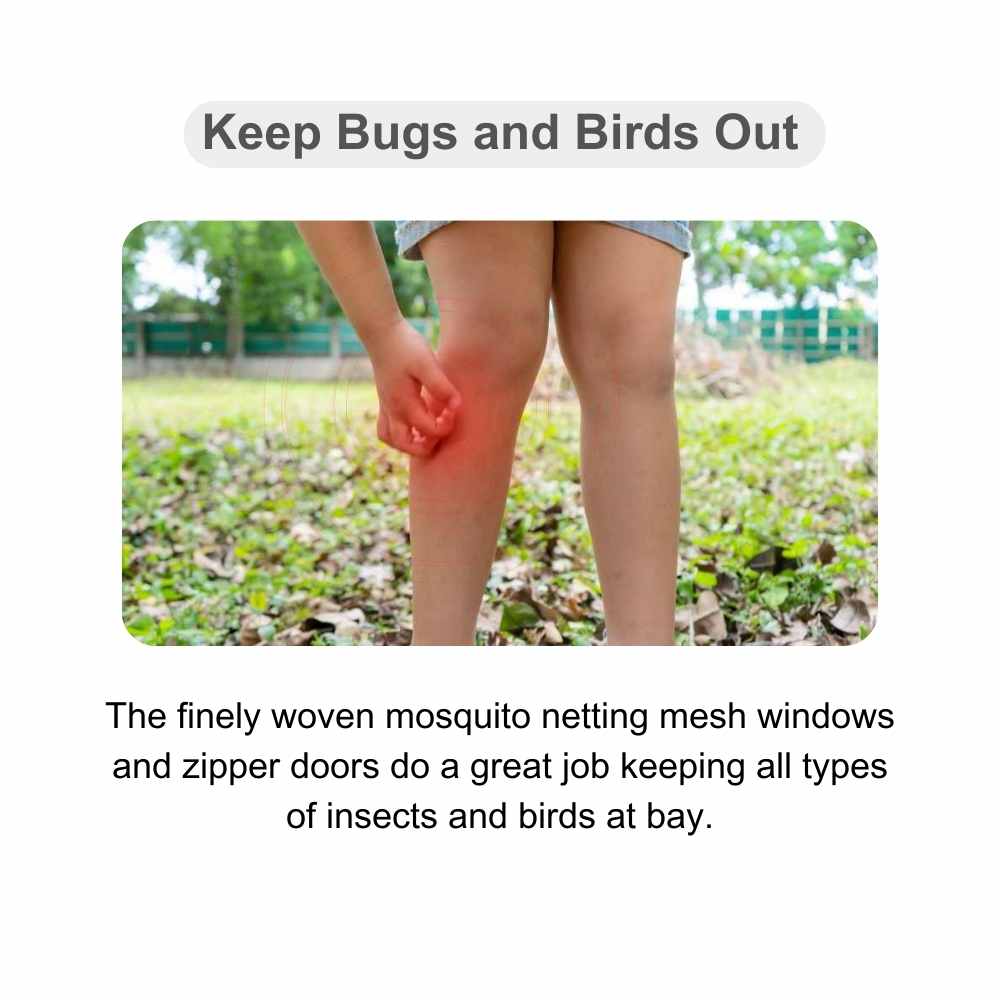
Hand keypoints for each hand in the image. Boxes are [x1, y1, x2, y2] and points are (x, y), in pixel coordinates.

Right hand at [367, 319, 460, 456]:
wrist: (382, 333)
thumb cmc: (406, 346)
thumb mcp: (427, 363)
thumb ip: (441, 386)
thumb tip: (456, 406)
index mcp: (405, 403)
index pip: (429, 430)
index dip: (446, 425)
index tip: (454, 409)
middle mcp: (393, 410)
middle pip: (406, 445)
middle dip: (426, 446)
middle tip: (441, 430)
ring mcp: (386, 407)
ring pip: (392, 440)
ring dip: (409, 444)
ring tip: (427, 435)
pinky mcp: (384, 401)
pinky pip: (385, 428)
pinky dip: (399, 434)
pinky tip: (414, 425)